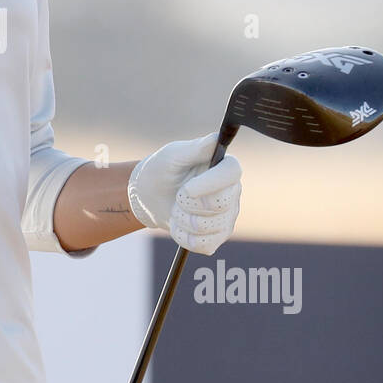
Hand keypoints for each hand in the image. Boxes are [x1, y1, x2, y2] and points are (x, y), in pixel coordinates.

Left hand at [127, 133, 241, 254]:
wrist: (149, 197)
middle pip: (221, 204)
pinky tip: (179, 225)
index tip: (187, 189)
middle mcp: (232, 192)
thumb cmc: (162, 170)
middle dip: (189, 204)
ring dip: (182, 219)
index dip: (210, 184)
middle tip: (178, 196)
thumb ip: (195, 148)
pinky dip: (183, 236)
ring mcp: (227, 217)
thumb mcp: (173, 155)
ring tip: (176, 208)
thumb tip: (216, 137)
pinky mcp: (218, 237)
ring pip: (208, 227)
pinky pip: (203, 244)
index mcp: (224, 167)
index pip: (232, 173)